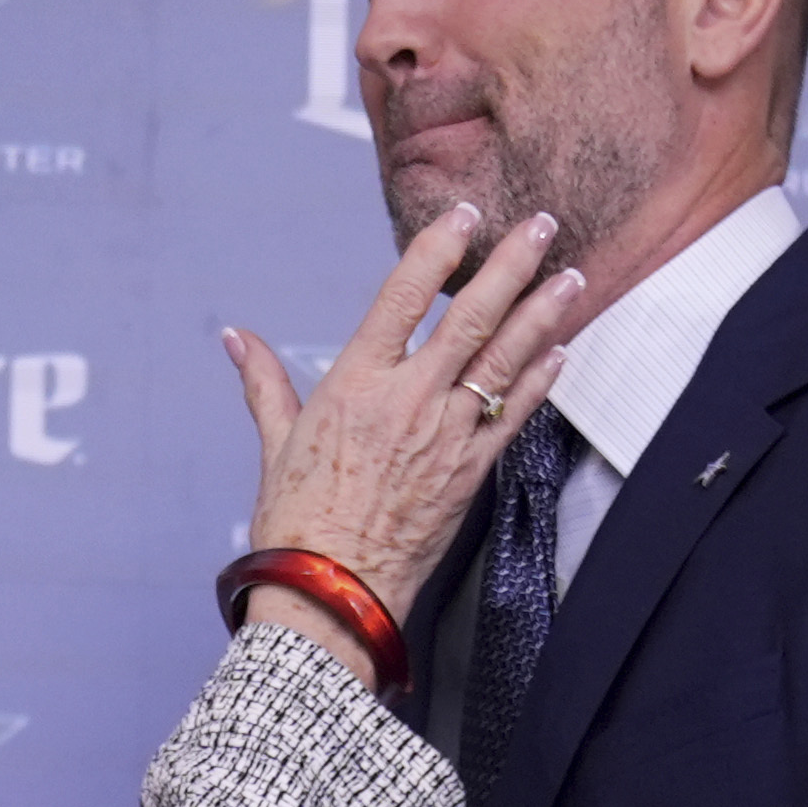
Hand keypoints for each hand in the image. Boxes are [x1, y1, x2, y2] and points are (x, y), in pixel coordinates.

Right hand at [215, 205, 587, 630]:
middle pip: (470, 317)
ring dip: (542, 313)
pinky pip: (513, 415)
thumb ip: (264, 382)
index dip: (438, 248)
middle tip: (540, 224)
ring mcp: (445, 434)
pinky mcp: (470, 472)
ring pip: (503, 359)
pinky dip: (539, 379)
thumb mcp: (276, 443)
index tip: (465, 215)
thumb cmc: (299, 523)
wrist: (332, 591)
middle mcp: (407, 399)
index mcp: (356, 383)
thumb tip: (237, 339)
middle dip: (511, 265)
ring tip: (570, 276)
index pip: (403, 296)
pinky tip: (561, 349)